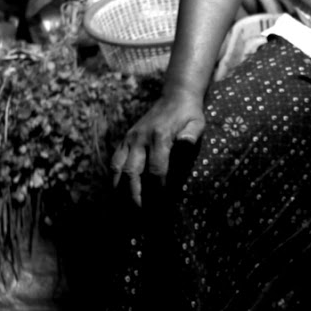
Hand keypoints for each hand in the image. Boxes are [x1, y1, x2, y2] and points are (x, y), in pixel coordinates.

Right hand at [110, 88, 205, 205]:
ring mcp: (130, 139)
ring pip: (118, 168)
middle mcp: (140, 138)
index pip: (156, 170)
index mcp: (159, 137)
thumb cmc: (189, 115)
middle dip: (135, 195)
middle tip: (140, 214)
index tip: (162, 206)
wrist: (175, 97)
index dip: (159, 190)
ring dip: (120, 190)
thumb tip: (186, 142)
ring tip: (124, 208)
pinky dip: (114, 178)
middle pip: (133, 172)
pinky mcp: (125, 139)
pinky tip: (117, 193)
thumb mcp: (196, 123)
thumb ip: (191, 134)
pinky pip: (115, 161)